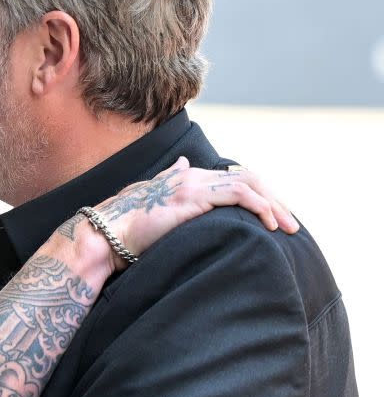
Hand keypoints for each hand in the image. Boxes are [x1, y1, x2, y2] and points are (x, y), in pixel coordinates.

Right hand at [88, 157, 297, 271]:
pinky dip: (260, 207)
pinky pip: (238, 195)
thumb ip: (170, 179)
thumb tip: (183, 162)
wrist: (105, 234)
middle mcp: (191, 175)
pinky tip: (270, 224)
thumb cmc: (125, 226)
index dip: (259, 195)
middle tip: (291, 225)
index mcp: (185, 177)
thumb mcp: (153, 198)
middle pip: (247, 179)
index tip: (275, 217)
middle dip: (274, 200)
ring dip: (274, 206)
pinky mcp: (192, 198)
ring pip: (248, 184)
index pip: (234, 178)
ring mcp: (192, 184)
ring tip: (288, 228)